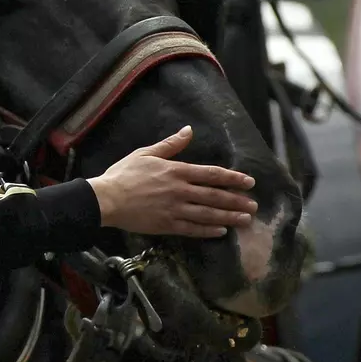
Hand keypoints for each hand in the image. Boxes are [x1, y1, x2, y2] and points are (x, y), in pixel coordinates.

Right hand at [87, 126, 257, 237]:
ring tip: (245, 220)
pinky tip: (221, 231)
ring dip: (229, 216)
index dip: (233, 178)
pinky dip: (208, 230)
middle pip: (215, 196)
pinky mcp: (167, 225)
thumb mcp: (145, 153)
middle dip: (237, 200)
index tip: (249, 182)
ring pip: (208, 214)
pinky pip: (193, 229)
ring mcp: (174, 209)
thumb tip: (189, 130)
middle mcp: (180, 191)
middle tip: (254, 205)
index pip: (211, 174)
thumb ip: (170, 145)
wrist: (106, 199)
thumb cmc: (123, 174)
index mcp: (175, 171)